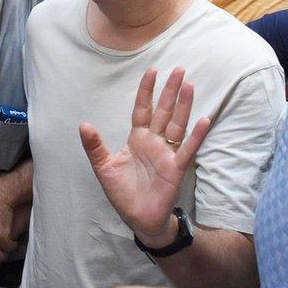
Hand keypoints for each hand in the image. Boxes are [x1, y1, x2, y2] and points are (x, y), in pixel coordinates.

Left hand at [80, 67, 210, 245]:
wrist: (138, 218)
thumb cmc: (123, 193)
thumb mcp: (103, 167)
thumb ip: (94, 146)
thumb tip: (83, 125)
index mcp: (137, 139)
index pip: (143, 109)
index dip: (147, 91)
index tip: (152, 71)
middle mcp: (154, 142)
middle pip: (164, 111)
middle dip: (170, 90)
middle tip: (179, 69)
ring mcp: (167, 154)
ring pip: (177, 124)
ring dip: (184, 105)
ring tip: (189, 85)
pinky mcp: (175, 169)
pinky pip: (187, 149)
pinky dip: (196, 135)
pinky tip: (204, 119)